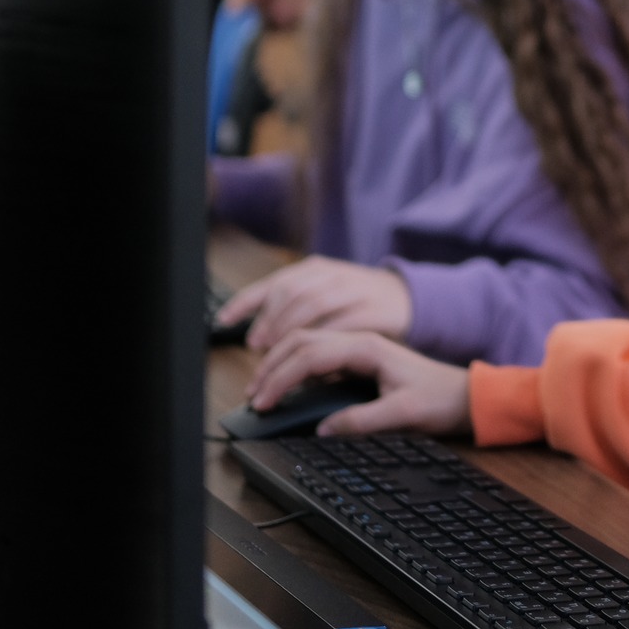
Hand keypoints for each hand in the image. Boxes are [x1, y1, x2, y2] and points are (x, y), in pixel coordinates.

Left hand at [217, 256, 413, 348]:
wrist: (405, 296)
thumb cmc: (355, 302)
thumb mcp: (322, 297)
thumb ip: (293, 312)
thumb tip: (257, 340)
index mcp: (314, 270)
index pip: (273, 282)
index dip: (245, 301)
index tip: (222, 320)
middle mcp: (332, 275)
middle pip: (291, 293)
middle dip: (269, 321)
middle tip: (255, 347)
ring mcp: (355, 289)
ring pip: (314, 304)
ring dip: (291, 329)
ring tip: (275, 352)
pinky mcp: (375, 308)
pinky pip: (345, 322)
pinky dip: (324, 338)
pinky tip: (312, 357)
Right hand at [245, 328, 472, 435]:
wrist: (464, 395)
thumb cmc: (438, 401)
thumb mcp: (403, 416)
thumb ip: (362, 422)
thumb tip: (322, 431)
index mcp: (367, 348)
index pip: (310, 354)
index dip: (281, 377)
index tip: (264, 401)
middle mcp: (359, 342)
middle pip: (301, 341)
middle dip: (271, 366)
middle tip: (253, 396)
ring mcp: (357, 348)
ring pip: (306, 344)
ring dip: (279, 363)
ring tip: (261, 390)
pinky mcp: (358, 359)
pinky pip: (318, 355)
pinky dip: (295, 367)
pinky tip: (286, 386)